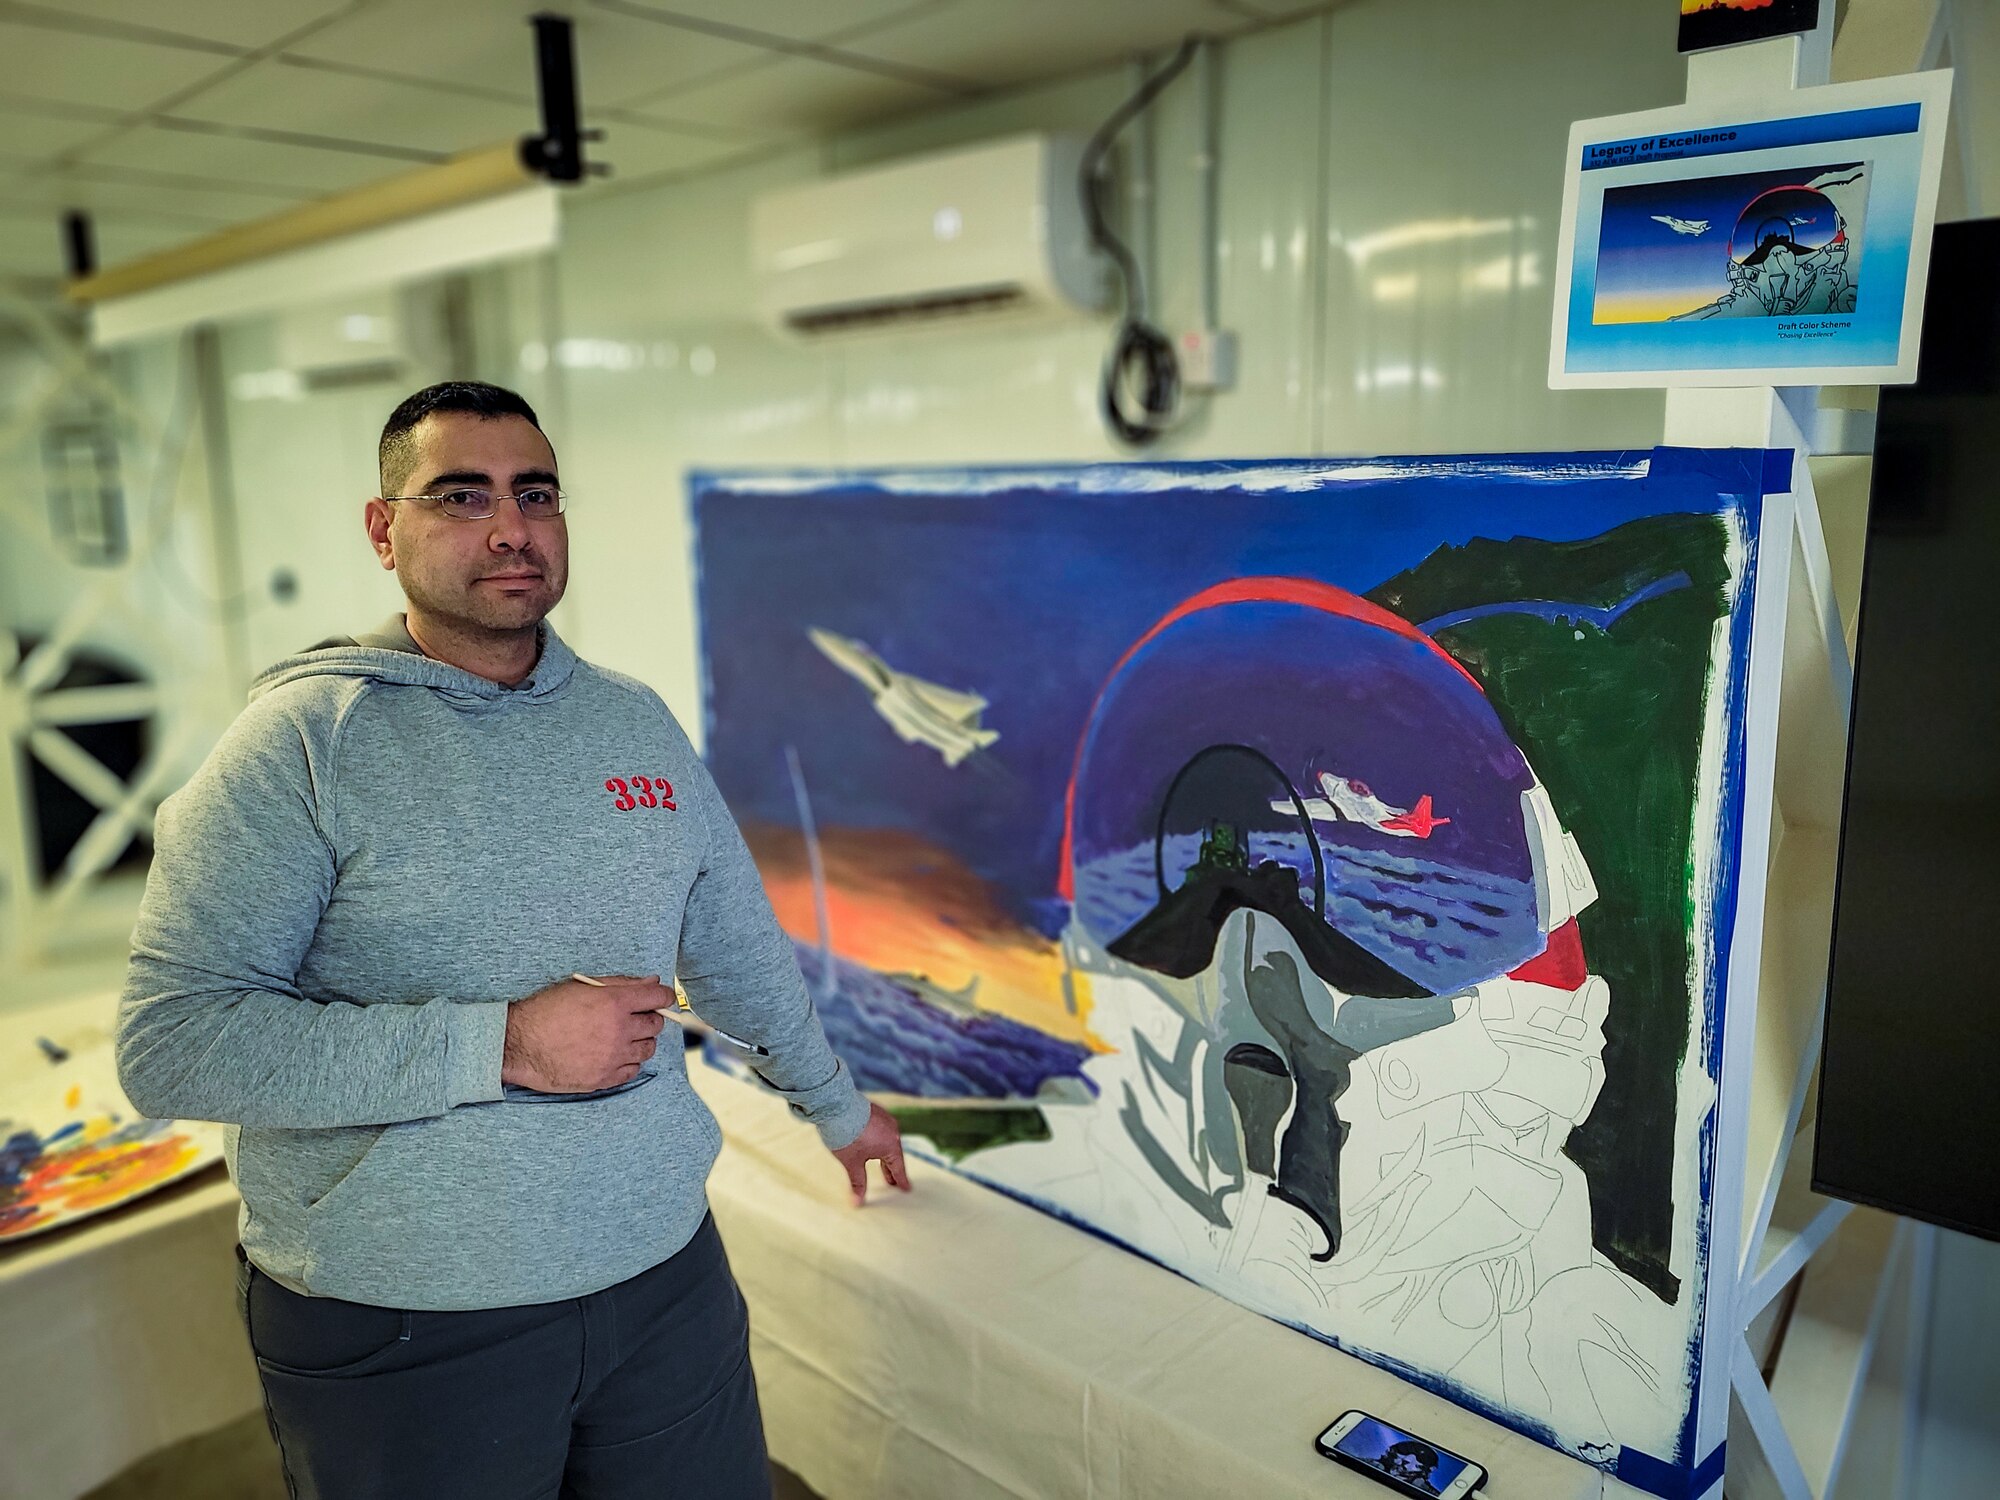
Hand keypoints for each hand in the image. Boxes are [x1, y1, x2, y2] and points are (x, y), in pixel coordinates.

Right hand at [503, 975, 668, 1092]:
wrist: (519, 1044)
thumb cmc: (546, 1011)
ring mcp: (613, 1057)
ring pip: (648, 1049)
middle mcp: (619, 1030)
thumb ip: (621, 983)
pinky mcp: (604, 1078)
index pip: (658, 997)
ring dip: (640, 1041)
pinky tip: (614, 1055)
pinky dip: (629, 1062)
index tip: (660, 998)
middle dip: (649, 1018)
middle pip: (655, 1025)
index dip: (663, 996)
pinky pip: (633, 1071)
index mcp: (615, 1003)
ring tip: (621, 1036)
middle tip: (634, 1017)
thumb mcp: (582, 987)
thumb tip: (651, 983)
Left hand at [830, 1102, 910, 1205]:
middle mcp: (892, 1131)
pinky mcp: (875, 1111)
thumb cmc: (846, 1135)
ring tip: (880, 1163)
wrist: (836, 1106)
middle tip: (891, 1181)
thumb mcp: (852, 1162)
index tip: (906, 1188)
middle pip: (894, 1154)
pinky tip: (871, 1143)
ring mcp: (885, 1118)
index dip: (901, 1180)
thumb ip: (858, 1182)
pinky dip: (878, 1140)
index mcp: (891, 1145)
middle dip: (891, 1168)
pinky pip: (881, 1130)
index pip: (898, 1168)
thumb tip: (857, 1202)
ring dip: (884, 1154)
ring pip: (887, 1141)